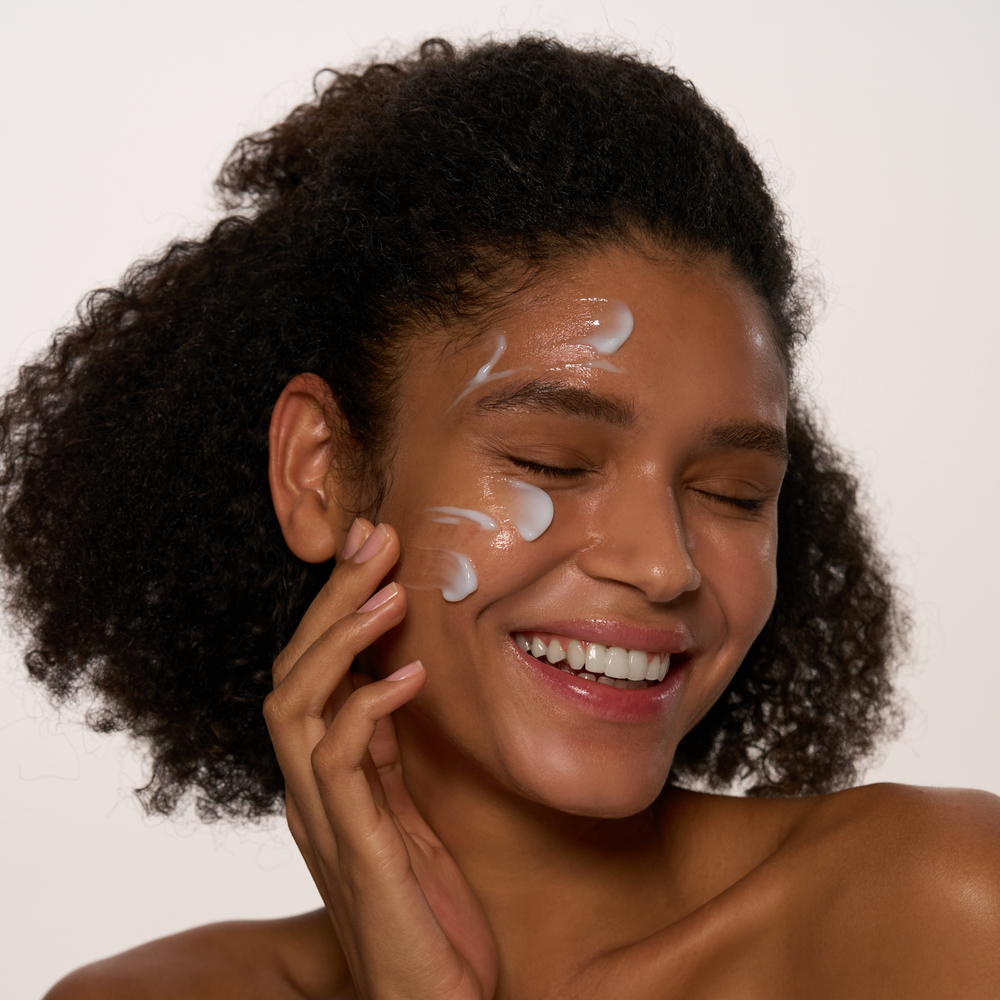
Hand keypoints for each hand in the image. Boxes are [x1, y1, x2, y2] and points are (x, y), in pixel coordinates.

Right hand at [264, 519, 498, 999]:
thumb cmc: (425, 914)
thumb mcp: (408, 816)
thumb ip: (387, 756)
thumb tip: (393, 682)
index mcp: (326, 778)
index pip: (311, 672)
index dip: (335, 607)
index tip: (373, 547)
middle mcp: (312, 792)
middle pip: (294, 671)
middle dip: (331, 600)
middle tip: (374, 537)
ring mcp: (327, 821)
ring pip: (298, 705)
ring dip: (342, 641)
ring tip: (390, 591)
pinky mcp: (358, 852)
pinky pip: (340, 764)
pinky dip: (369, 709)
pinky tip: (412, 677)